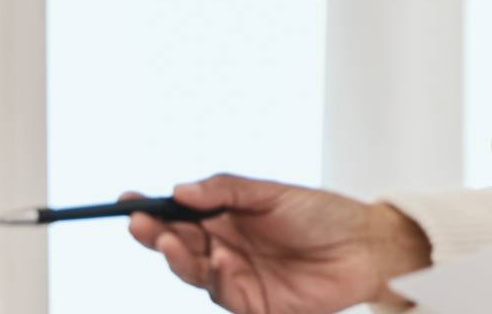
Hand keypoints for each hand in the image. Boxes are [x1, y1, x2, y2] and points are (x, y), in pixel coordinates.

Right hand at [124, 174, 430, 313]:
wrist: (366, 246)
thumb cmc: (322, 216)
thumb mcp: (271, 194)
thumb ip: (226, 190)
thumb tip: (179, 189)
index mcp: (224, 221)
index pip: (177, 218)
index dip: (149, 212)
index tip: (125, 201)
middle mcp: (225, 251)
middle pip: (177, 248)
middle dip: (155, 236)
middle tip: (142, 224)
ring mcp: (237, 279)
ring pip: (194, 275)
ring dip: (181, 258)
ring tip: (174, 240)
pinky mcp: (255, 305)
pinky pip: (226, 298)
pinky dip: (219, 281)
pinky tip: (222, 263)